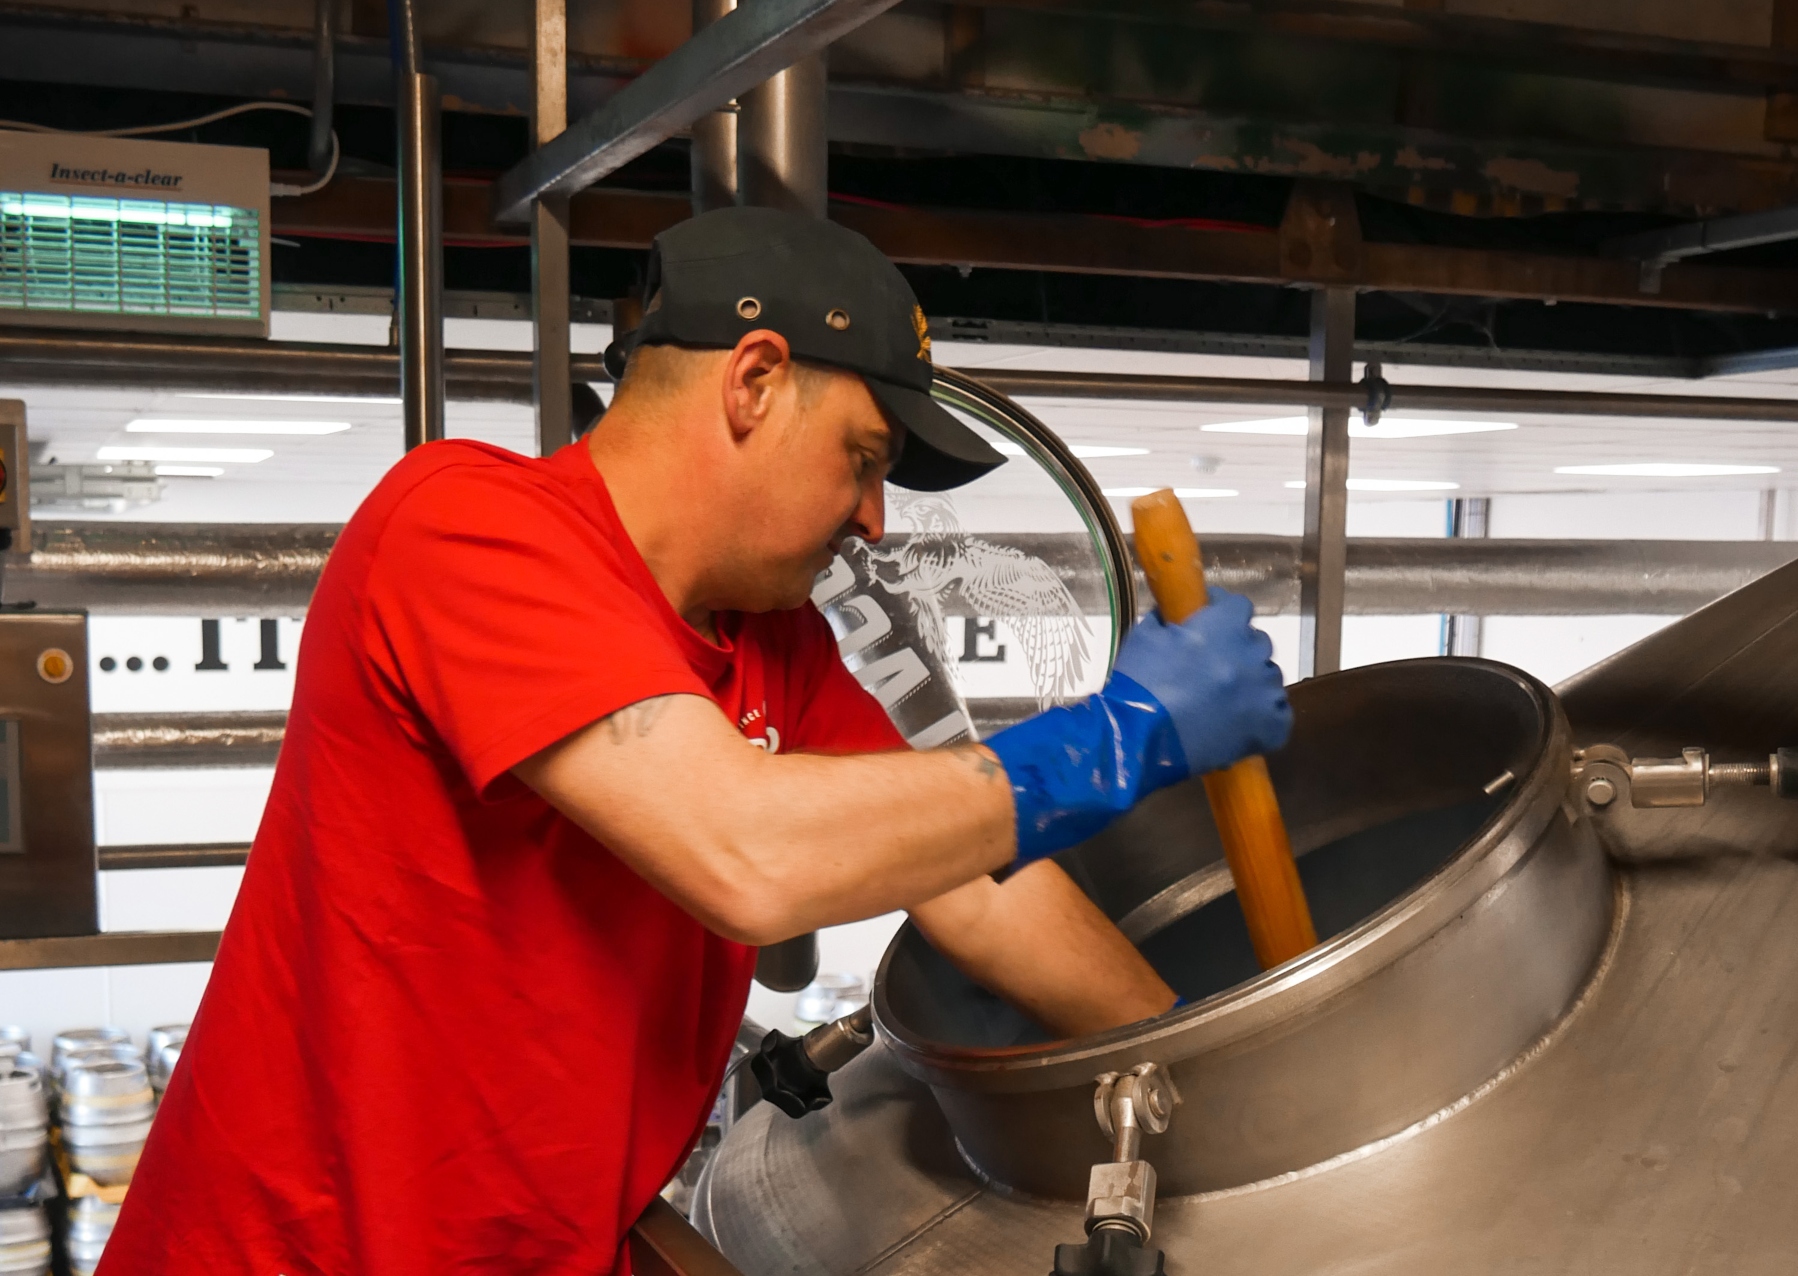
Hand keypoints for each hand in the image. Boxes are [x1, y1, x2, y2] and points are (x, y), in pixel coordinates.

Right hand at [985, 588, 1288, 864]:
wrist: (1139, 739)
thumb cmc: (1138, 684)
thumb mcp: (1143, 636)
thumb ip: (1165, 620)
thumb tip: (1170, 616)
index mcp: (1224, 627)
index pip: (1238, 606)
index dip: (1222, 610)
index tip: (1207, 616)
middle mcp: (1252, 656)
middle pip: (1256, 643)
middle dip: (1237, 648)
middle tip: (1212, 663)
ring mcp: (1263, 693)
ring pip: (1268, 679)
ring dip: (1250, 683)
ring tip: (1225, 699)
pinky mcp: (1268, 729)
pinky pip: (1279, 716)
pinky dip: (1265, 717)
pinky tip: (1244, 722)